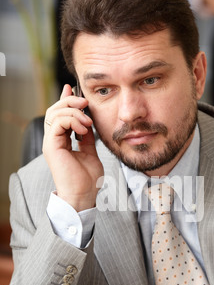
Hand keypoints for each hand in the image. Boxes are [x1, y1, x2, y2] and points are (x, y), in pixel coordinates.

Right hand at [43, 84, 103, 211]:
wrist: (83, 195)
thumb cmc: (87, 179)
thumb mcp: (90, 151)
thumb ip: (87, 136)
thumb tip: (87, 120)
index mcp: (61, 141)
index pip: (59, 115)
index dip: (66, 100)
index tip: (74, 89)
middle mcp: (54, 140)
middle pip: (54, 110)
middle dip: (70, 102)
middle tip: (85, 102)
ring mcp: (51, 143)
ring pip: (54, 114)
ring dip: (73, 111)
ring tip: (87, 120)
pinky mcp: (51, 146)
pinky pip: (57, 123)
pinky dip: (71, 120)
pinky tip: (83, 127)